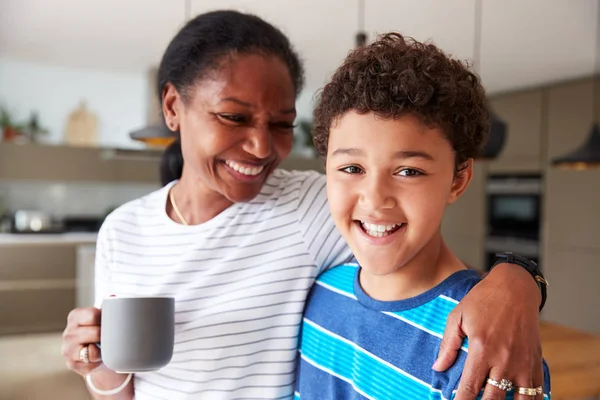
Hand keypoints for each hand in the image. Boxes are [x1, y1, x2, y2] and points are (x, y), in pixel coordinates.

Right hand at [62, 307, 102, 376]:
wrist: (97, 356)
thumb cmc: (100, 332)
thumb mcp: (102, 319)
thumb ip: (107, 307)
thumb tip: (113, 296)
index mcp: (75, 316)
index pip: (93, 314)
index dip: (105, 320)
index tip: (109, 323)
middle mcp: (68, 332)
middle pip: (96, 332)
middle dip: (105, 336)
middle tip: (107, 337)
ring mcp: (67, 349)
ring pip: (93, 350)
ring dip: (101, 350)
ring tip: (101, 347)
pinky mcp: (71, 364)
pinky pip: (91, 362)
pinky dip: (97, 361)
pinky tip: (97, 358)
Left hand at [433, 263, 543, 399]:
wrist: (515, 288)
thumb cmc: (483, 300)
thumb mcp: (458, 317)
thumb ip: (448, 345)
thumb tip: (437, 368)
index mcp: (482, 349)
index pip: (469, 388)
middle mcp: (504, 360)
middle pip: (492, 399)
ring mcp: (522, 363)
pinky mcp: (536, 362)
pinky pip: (536, 392)